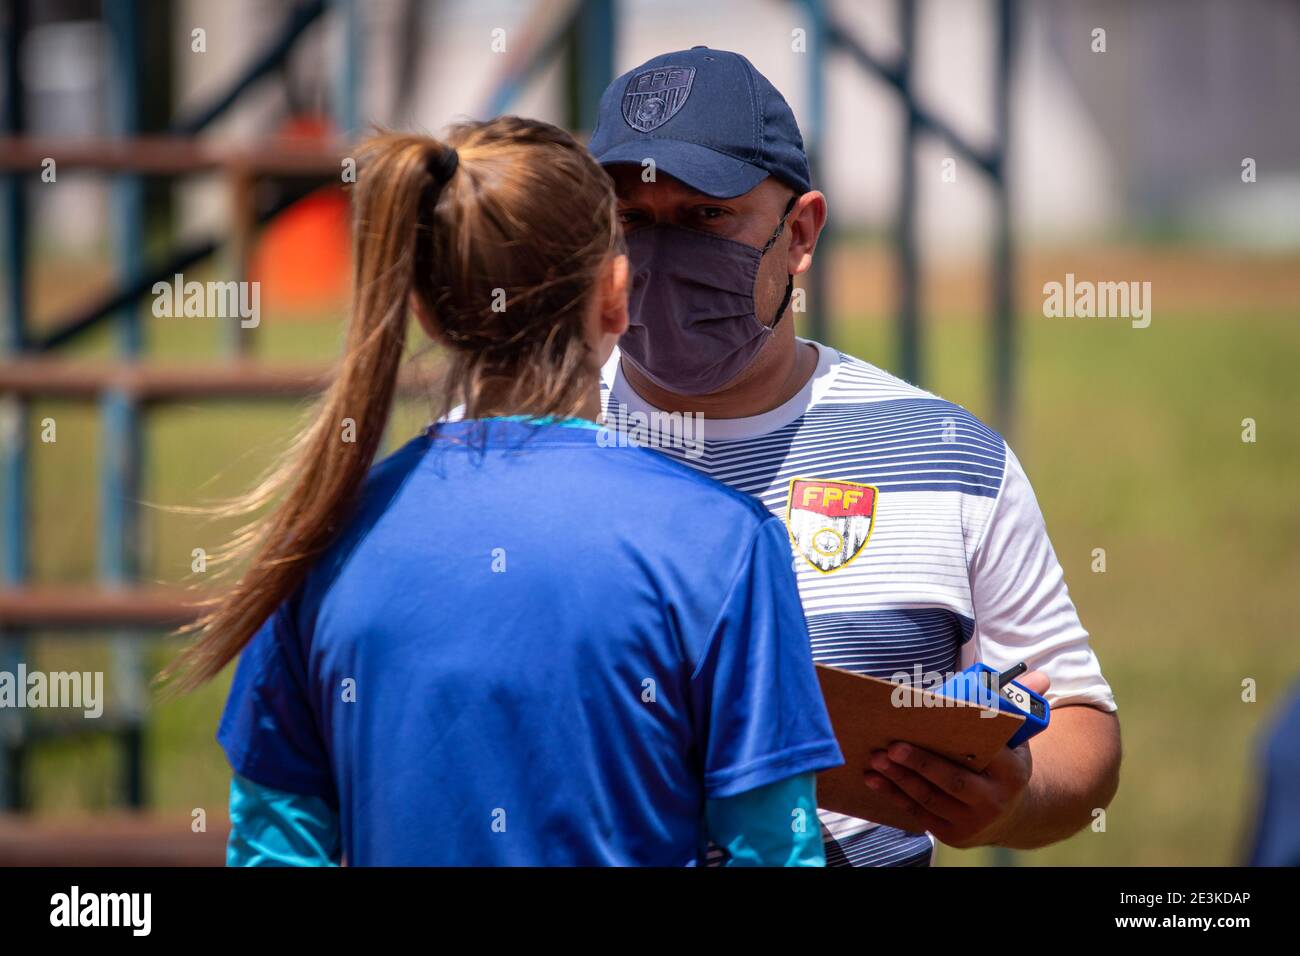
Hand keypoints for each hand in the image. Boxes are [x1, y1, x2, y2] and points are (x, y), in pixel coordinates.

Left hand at [863, 670, 1049, 847]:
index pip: (987, 754)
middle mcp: (995, 801)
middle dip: (921, 763)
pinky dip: (894, 795)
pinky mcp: (952, 834)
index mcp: (1012, 772)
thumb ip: (1019, 704)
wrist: (1011, 812)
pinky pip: (918, 813)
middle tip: (893, 745)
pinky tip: (873, 778)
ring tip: (876, 758)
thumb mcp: (1016, 738)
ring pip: (931, 798)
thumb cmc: (1003, 762)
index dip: (961, 739)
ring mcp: (972, 822)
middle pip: (954, 781)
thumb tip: (1041, 676)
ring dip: (899, 778)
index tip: (934, 724)